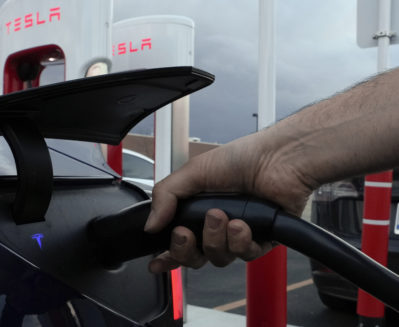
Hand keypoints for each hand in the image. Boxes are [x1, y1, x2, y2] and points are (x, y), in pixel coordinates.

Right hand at [144, 132, 314, 272]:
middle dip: (186, 249)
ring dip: (216, 239)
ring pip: (218, 257)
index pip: (177, 240)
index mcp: (197, 210)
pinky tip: (242, 224)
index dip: (167, 254)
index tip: (156, 262)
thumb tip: (150, 224)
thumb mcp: (192, 172)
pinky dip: (241, 241)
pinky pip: (245, 256)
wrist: (277, 158)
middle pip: (194, 257)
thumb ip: (165, 197)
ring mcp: (238, 234)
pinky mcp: (261, 240)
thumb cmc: (240, 158)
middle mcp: (216, 225)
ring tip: (222, 216)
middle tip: (186, 233)